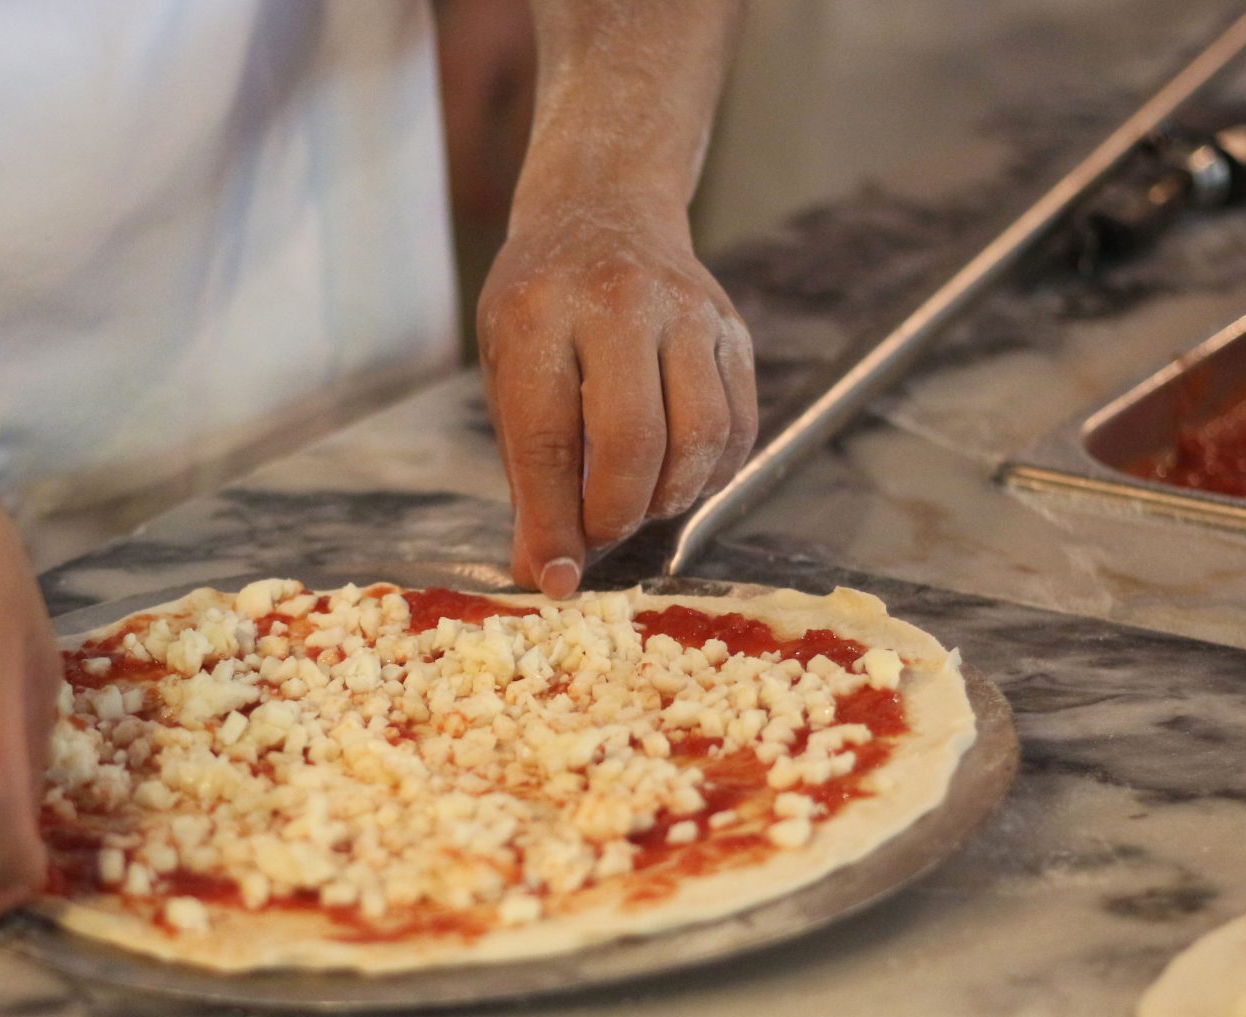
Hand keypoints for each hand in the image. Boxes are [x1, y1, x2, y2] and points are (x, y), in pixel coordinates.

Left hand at [478, 200, 757, 597]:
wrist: (602, 211)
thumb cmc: (540, 309)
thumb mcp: (506, 372)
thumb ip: (527, 473)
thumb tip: (544, 573)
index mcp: (540, 315)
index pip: (549, 438)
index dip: (553, 522)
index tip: (555, 577)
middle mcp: (619, 305)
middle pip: (634, 441)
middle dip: (617, 512)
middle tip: (600, 533)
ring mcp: (687, 312)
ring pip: (700, 437)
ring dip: (669, 496)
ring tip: (638, 501)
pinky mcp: (732, 329)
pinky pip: (739, 425)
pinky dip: (711, 473)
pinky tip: (678, 476)